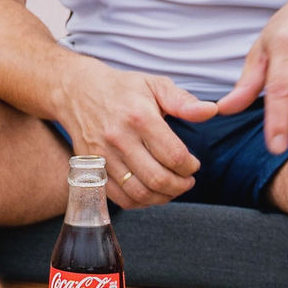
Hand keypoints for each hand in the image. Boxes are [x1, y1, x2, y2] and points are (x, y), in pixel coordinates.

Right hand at [51, 56, 217, 207]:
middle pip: (157, 178)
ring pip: (139, 192)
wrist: (76, 91)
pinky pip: (118, 198)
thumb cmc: (122, 88)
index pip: (174, 155)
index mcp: (140, 117)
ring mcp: (103, 156)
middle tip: (187, 181)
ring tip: (172, 189)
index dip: (190, 167)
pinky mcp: (91, 169)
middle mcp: (119, 138)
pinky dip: (139, 202)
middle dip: (180, 186)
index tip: (194, 165)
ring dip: (162, 197)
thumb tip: (211, 111)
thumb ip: (184, 101)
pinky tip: (150, 193)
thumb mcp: (155, 85)